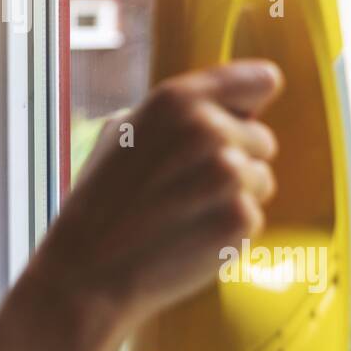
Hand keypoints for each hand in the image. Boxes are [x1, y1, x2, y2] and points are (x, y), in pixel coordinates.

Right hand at [34, 58, 284, 334]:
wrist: (89, 270)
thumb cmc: (101, 205)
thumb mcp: (121, 134)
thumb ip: (173, 116)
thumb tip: (216, 109)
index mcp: (177, 100)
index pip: (258, 80)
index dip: (252, 102)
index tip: (245, 116)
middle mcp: (208, 128)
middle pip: (261, 139)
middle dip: (236, 160)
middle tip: (189, 187)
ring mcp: (228, 174)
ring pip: (261, 179)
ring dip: (235, 197)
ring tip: (186, 213)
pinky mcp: (241, 217)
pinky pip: (255, 216)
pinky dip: (230, 230)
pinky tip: (191, 236)